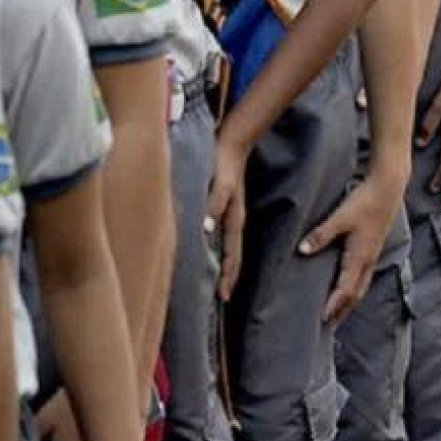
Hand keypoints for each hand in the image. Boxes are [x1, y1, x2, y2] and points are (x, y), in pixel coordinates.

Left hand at [206, 135, 248, 301]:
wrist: (232, 143)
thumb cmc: (224, 164)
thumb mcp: (220, 186)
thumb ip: (213, 206)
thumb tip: (206, 231)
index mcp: (235, 220)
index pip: (233, 256)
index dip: (228, 277)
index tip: (222, 297)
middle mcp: (234, 221)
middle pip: (233, 257)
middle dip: (228, 278)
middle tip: (221, 297)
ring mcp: (230, 215)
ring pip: (227, 248)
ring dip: (223, 266)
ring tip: (215, 282)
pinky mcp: (223, 207)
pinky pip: (221, 236)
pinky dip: (216, 250)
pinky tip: (208, 252)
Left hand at [299, 169, 406, 322]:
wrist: (388, 188)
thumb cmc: (364, 202)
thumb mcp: (339, 217)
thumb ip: (320, 235)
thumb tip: (302, 250)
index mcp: (359, 257)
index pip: (345, 289)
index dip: (334, 305)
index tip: (322, 319)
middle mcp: (367, 261)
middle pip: (355, 294)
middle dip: (343, 311)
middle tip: (329, 326)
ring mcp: (373, 255)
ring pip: (361, 286)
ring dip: (350, 302)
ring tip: (339, 313)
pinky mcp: (373, 248)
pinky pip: (364, 276)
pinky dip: (355, 288)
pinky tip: (349, 286)